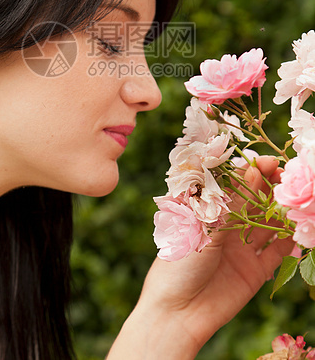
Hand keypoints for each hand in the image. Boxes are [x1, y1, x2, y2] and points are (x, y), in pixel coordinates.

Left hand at [137, 156, 294, 354]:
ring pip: (268, 224)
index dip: (252, 170)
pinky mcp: (253, 272)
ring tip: (296, 201)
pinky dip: (289, 241)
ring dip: (283, 212)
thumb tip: (254, 172)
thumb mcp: (203, 227)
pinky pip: (276, 253)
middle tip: (289, 177)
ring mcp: (240, 248)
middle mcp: (225, 226)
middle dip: (272, 187)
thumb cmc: (178, 262)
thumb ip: (232, 203)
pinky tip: (299, 231)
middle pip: (254, 200)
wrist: (176, 314)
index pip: (233, 183)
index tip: (271, 162)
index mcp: (207, 210)